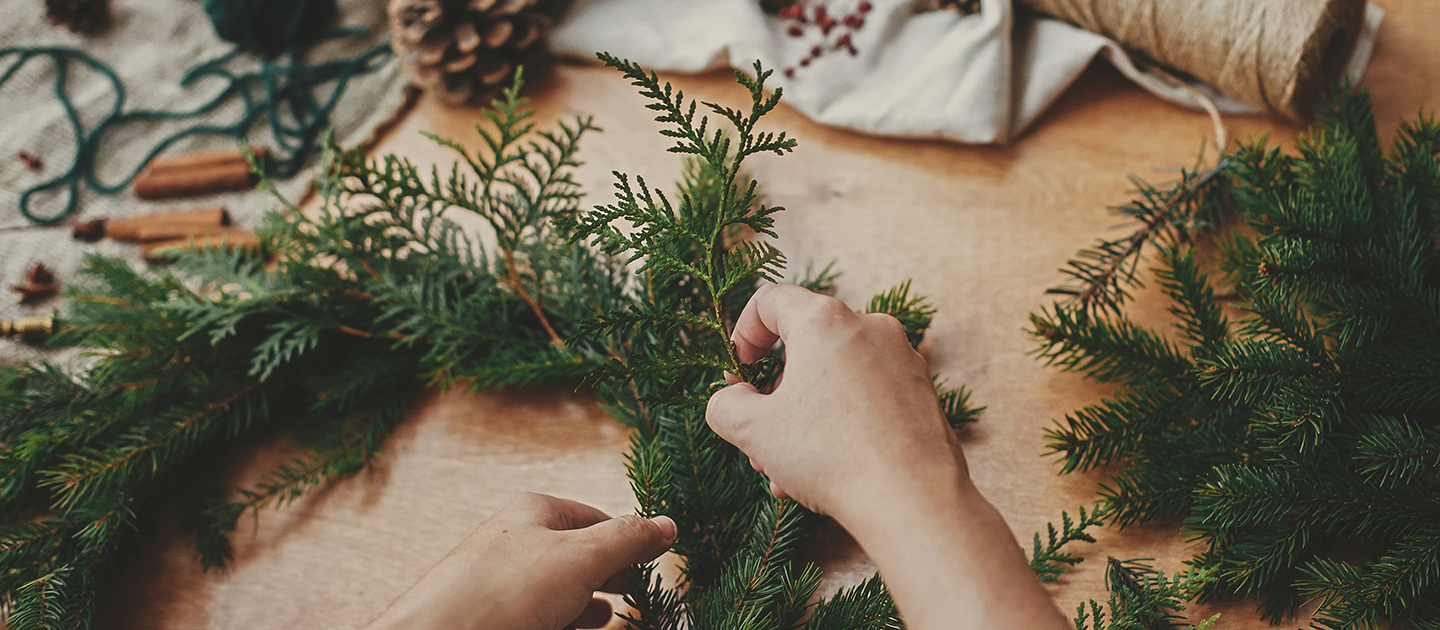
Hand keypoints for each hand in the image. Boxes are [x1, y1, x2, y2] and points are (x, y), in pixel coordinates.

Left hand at [365, 493, 676, 629]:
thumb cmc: (499, 595)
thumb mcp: (579, 558)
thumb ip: (627, 539)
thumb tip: (668, 524)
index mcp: (533, 514)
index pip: (597, 519)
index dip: (628, 540)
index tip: (655, 562)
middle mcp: (515, 544)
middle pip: (578, 559)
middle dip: (608, 579)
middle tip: (635, 596)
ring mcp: (502, 585)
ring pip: (558, 595)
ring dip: (586, 610)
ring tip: (604, 621)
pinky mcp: (494, 619)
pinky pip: (538, 619)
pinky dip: (562, 625)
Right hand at [705, 283, 1070, 629]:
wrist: (913, 501)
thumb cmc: (831, 456)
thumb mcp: (753, 430)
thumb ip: (726, 405)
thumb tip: (731, 399)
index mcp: (825, 320)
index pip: (771, 301)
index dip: (743, 333)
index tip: (737, 373)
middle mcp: (870, 327)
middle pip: (806, 346)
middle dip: (775, 393)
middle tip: (759, 435)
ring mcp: (903, 359)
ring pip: (837, 378)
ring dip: (805, 419)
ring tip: (788, 471)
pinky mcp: (923, 393)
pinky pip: (868, 398)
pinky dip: (842, 425)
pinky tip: (827, 475)